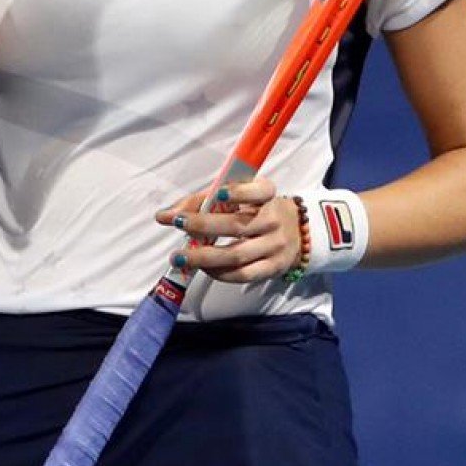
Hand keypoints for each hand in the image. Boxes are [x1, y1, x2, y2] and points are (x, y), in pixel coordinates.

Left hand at [154, 177, 302, 282]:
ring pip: (236, 255)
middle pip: (236, 225)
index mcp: (267, 195)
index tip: (218, 193)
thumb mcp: (237, 197)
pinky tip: (202, 268)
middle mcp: (273, 220)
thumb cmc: (256, 211)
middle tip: (177, 223)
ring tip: (179, 256)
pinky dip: (219, 273)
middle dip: (202, 225)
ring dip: (203, 257)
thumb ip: (203, 200)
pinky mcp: (272, 268)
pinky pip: (243, 274)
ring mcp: (275, 246)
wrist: (297, 233)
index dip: (240, 192)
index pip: (259, 191)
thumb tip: (167, 214)